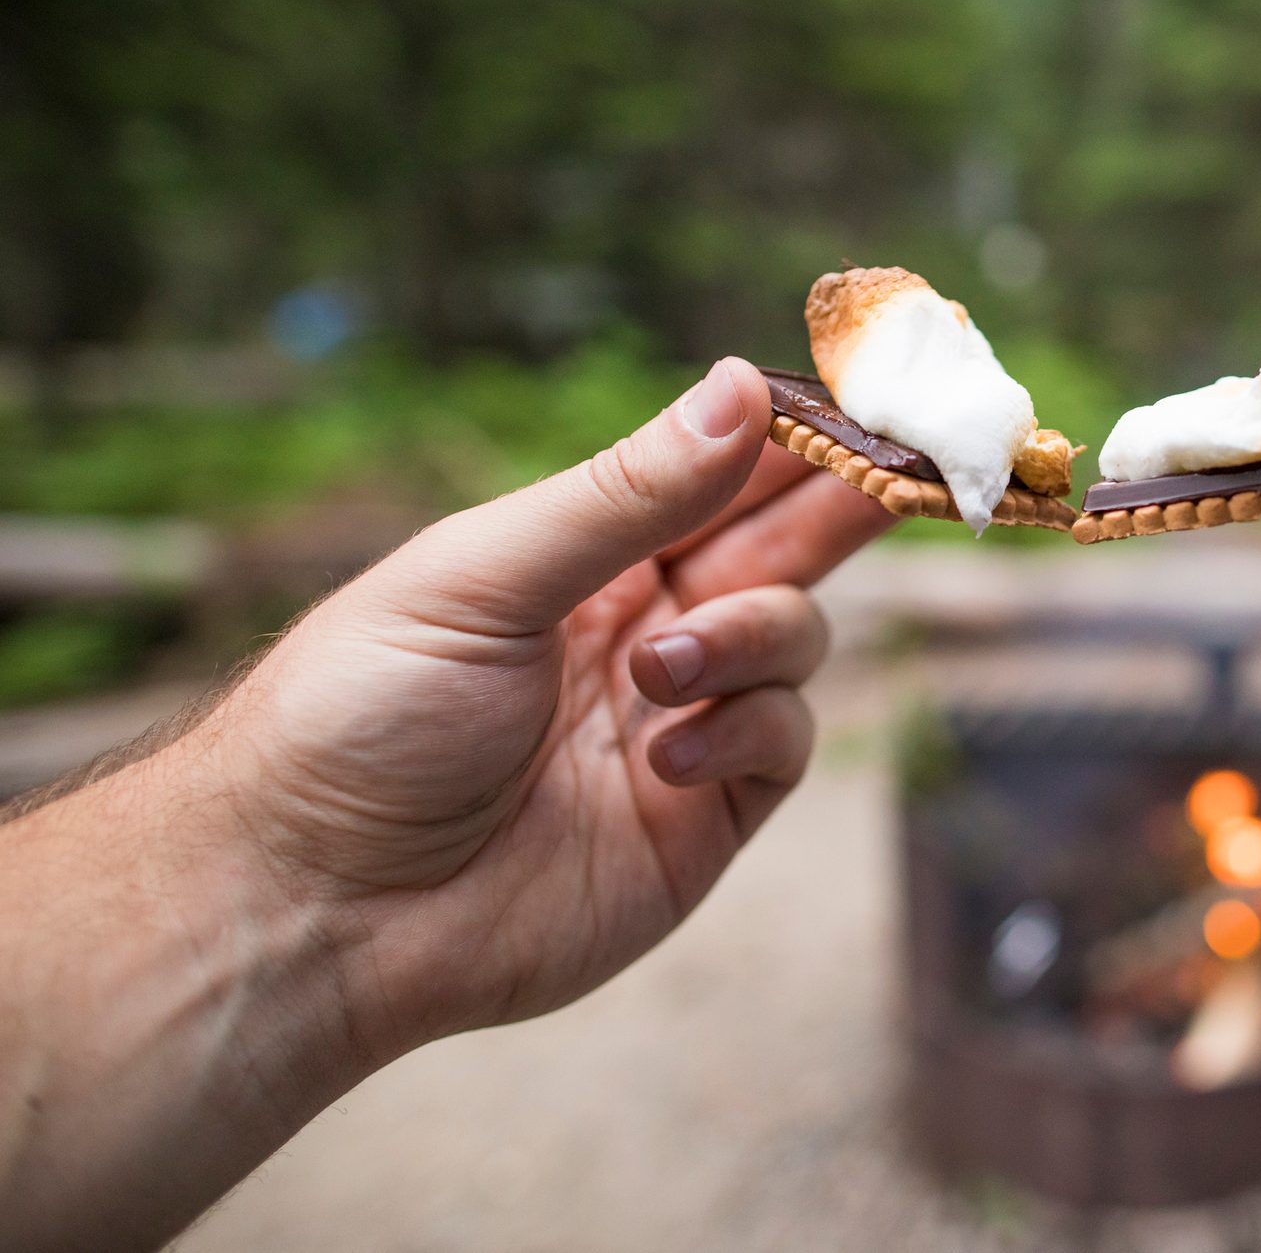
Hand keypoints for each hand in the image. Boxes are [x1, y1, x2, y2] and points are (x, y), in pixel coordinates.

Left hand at [183, 358, 892, 1050]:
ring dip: (750, 636)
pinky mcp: (702, 816)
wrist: (317, 909)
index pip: (715, 471)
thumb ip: (628, 494)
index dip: (790, 432)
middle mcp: (644, 625)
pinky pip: (781, 742)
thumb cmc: (361, 716)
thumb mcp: (485, 578)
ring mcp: (680, 720)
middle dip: (843, 501)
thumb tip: (742, 386)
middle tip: (909, 467)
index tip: (865, 393)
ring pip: (794, 637)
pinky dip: (745, 729)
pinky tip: (665, 755)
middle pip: (782, 543)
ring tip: (659, 672)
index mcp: (583, 553)